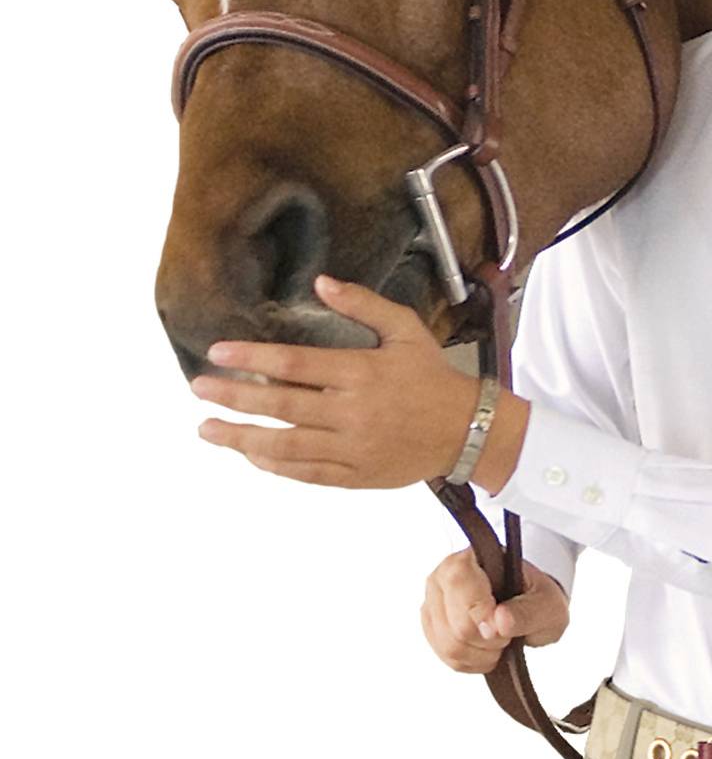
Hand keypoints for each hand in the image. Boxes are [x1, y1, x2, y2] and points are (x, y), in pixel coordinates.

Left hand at [190, 274, 481, 489]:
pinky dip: (276, 466)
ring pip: (287, 446)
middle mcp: (352, 414)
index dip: (251, 359)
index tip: (217, 354)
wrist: (467, 432)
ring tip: (208, 430)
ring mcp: (353, 449)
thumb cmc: (432, 377)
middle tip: (198, 390)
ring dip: (242, 439)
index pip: (294, 365)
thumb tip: (320, 283)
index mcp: (360, 373)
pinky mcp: (357, 476)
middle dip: (234, 399)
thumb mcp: (405, 329)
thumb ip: (362, 304)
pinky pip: (308, 474)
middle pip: (281, 407)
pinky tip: (250, 455)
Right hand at [422, 549, 569, 673]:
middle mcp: (443, 577)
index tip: (503, 630)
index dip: (481, 615)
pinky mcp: (432, 627)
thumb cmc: (535, 597)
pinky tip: (486, 650)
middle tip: (508, 633)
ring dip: (482, 654)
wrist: (527, 604)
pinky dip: (472, 661)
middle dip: (488, 641)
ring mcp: (433, 603)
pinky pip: (447, 657)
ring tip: (499, 641)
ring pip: (449, 646)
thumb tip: (500, 622)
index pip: (459, 584)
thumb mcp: (548, 604)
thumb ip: (527, 612)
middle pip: (455, 626)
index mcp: (471, 558)